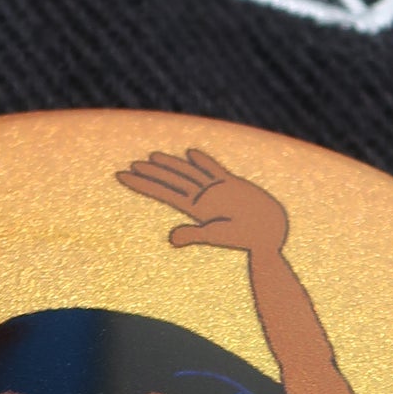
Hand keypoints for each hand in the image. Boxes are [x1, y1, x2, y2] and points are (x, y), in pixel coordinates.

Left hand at [117, 149, 289, 255]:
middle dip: (150, 174)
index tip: (122, 175)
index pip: (162, 191)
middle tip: (130, 166)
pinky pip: (212, 169)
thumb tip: (172, 239)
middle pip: (171, 181)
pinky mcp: (231, 186)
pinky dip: (201, 160)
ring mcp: (215, 191)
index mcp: (194, 208)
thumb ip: (195, 235)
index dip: (141, 183)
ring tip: (151, 157)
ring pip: (188, 173)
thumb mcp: (217, 236)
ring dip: (170, 165)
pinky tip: (189, 153)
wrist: (270, 235)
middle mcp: (201, 198)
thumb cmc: (244, 239)